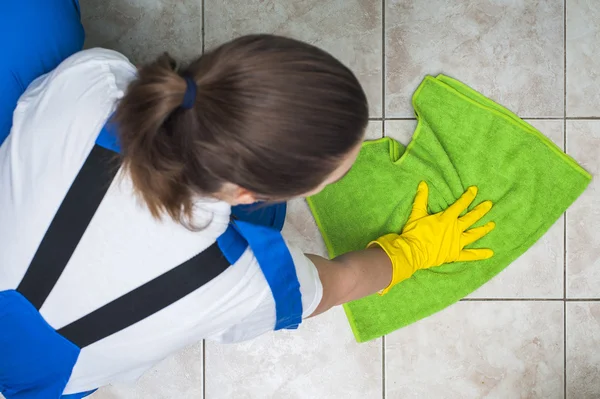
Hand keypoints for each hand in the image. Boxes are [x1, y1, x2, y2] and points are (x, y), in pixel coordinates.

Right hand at [369, 181, 494, 293]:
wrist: (413, 252)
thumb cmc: (414, 233)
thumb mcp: (416, 214)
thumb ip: (421, 199)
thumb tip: (423, 184)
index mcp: (446, 218)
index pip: (460, 205)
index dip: (468, 197)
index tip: (475, 190)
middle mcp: (455, 229)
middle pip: (471, 218)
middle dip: (481, 210)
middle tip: (489, 204)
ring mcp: (457, 242)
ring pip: (474, 234)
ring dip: (484, 229)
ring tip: (492, 224)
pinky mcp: (455, 254)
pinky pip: (469, 255)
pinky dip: (479, 254)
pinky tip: (490, 253)